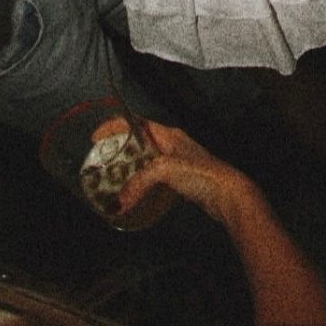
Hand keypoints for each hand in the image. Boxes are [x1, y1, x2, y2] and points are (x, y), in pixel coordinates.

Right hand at [110, 119, 252, 223]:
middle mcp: (171, 145)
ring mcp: (176, 162)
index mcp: (168, 135)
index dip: (115, 126)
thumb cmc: (202, 173)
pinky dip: (140, 184)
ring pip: (145, 162)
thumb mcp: (166, 170)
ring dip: (129, 170)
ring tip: (112, 181)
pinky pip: (153, 178)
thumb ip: (140, 182)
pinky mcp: (180, 180)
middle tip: (100, 162)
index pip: (136, 122)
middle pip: (139, 142)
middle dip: (119, 150)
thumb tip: (118, 203)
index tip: (96, 136)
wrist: (228, 194)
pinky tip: (134, 195)